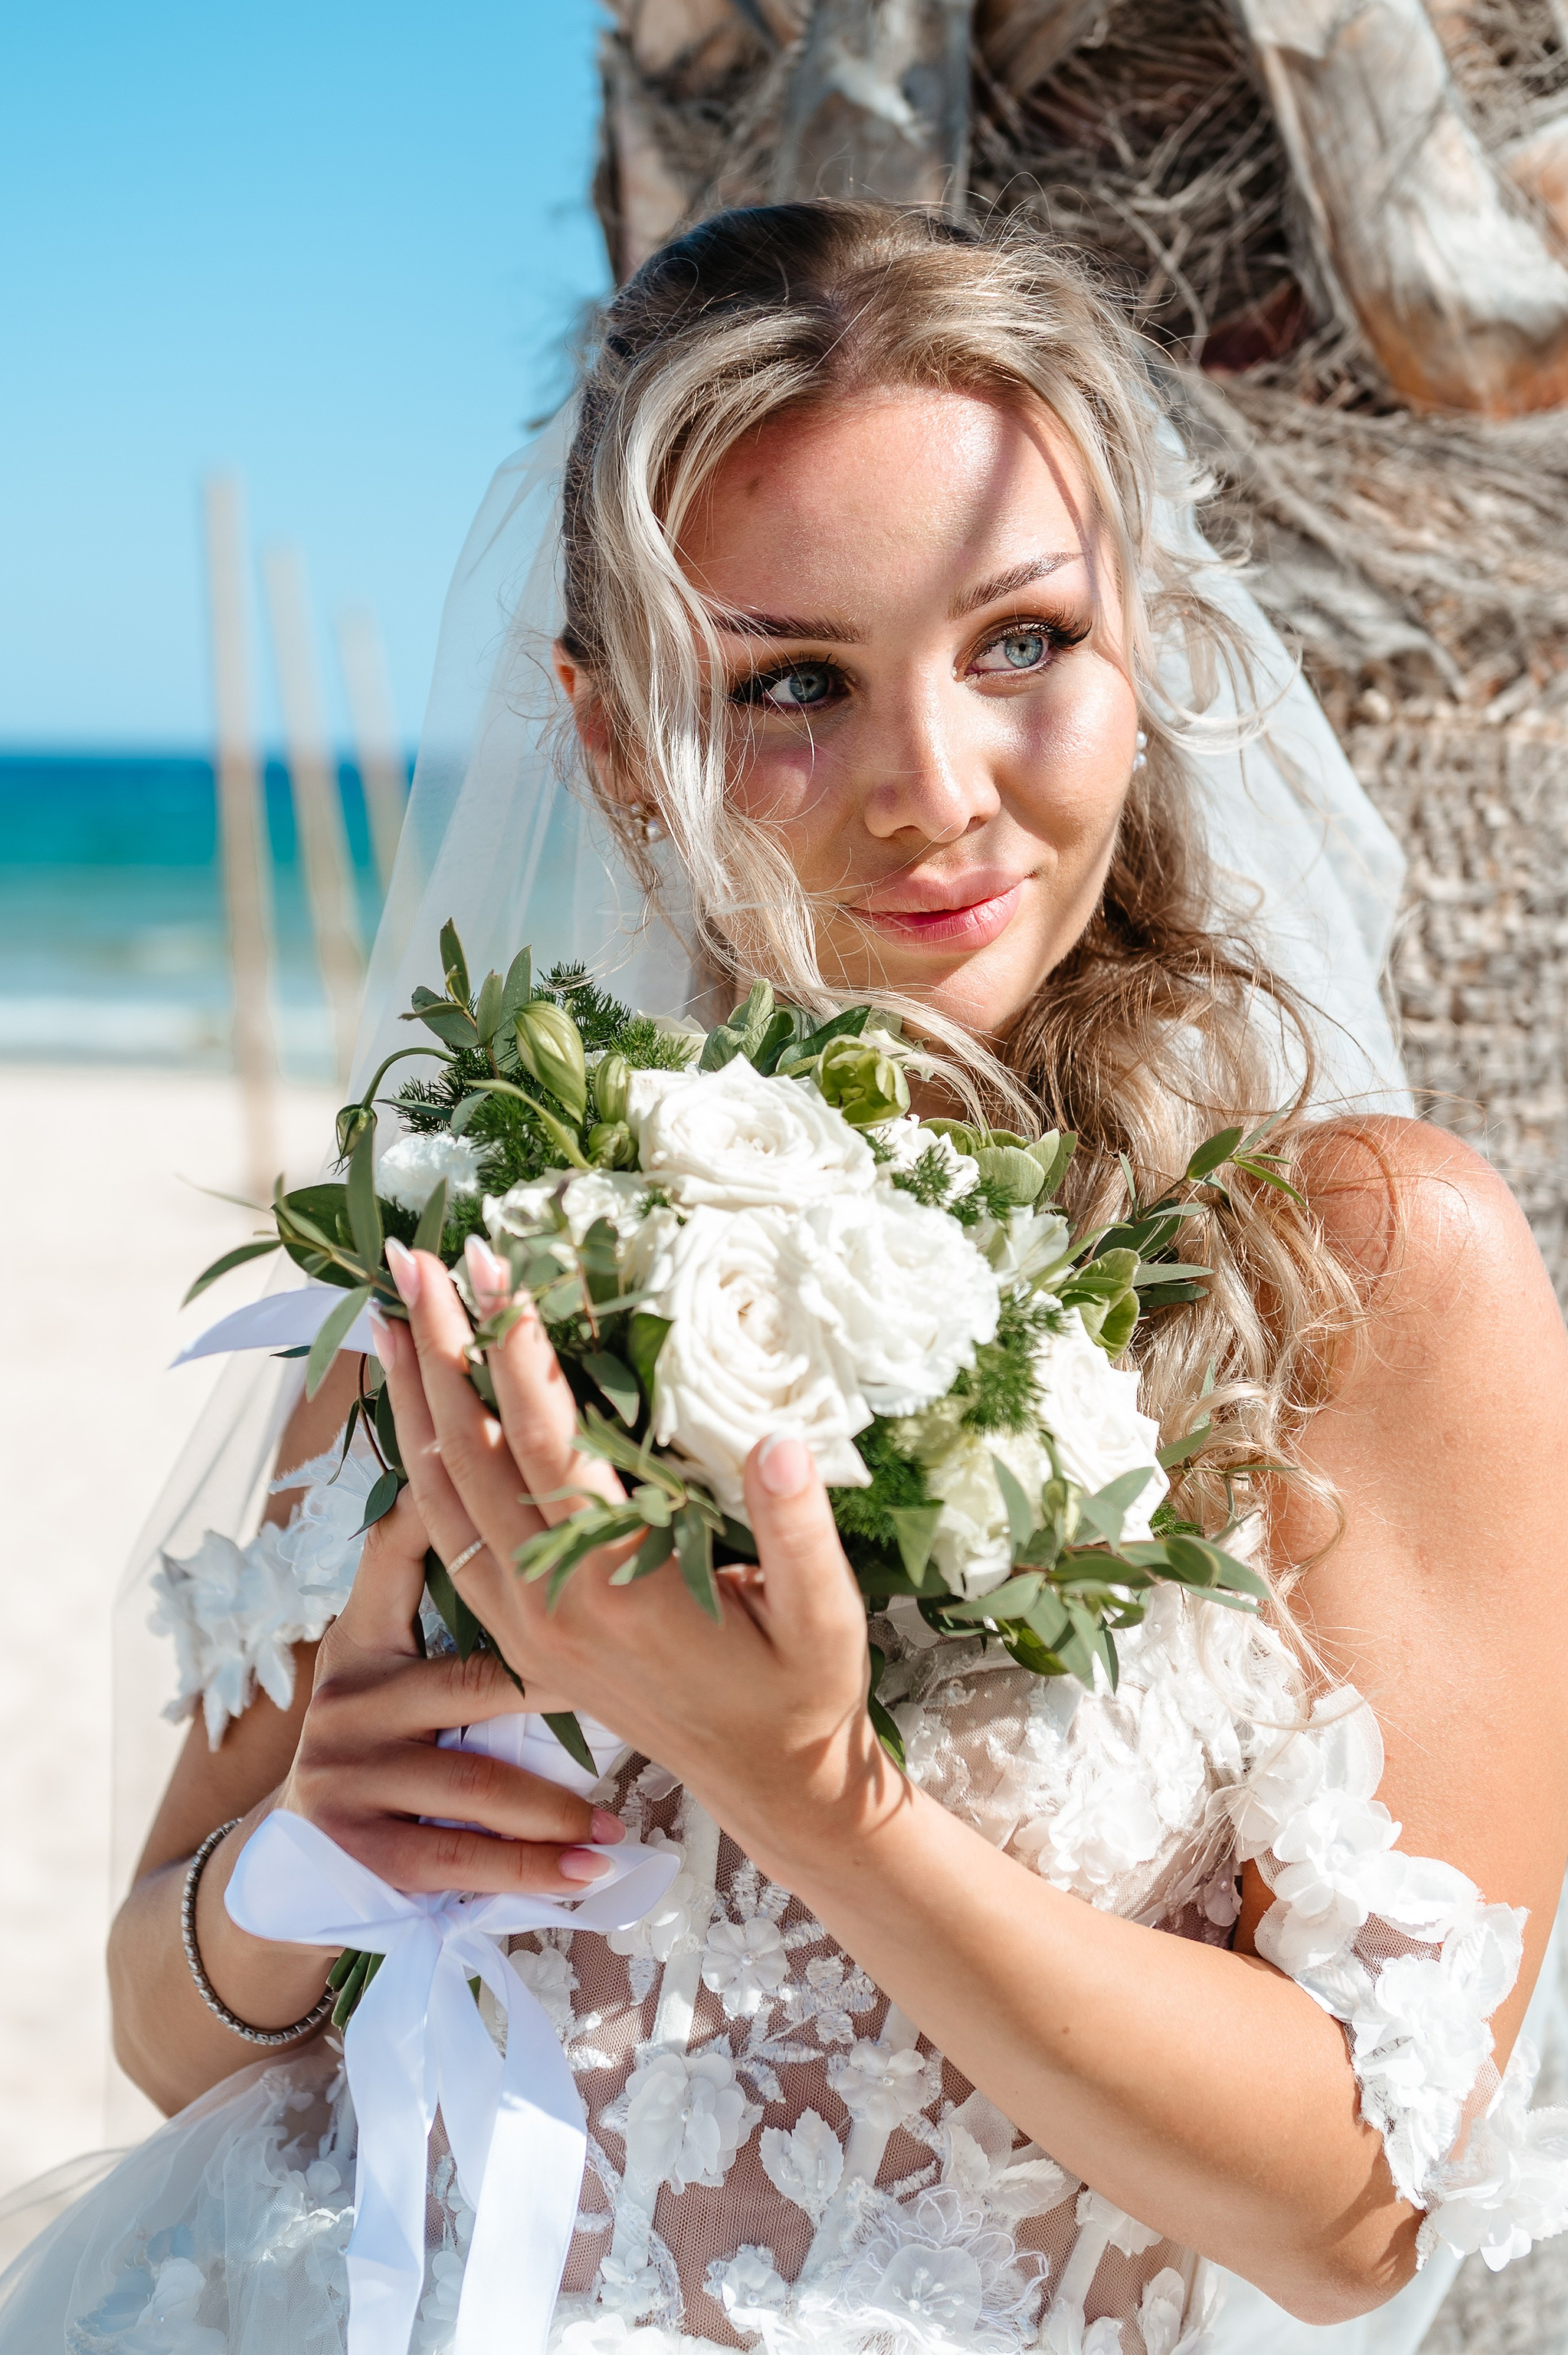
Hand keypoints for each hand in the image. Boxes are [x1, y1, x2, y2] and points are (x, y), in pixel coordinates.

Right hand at [275, 1482, 624, 1897]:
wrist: (297, 1866)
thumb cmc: (386, 1746)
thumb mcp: (396, 1671)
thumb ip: (458, 1614)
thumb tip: (555, 1545)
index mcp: (363, 1634)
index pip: (397, 1549)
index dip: (446, 1506)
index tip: (514, 1460)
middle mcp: (347, 1693)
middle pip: (477, 1680)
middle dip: (568, 1689)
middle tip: (647, 1689)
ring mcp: (346, 1770)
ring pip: (477, 1780)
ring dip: (560, 1808)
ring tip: (621, 1824)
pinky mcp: (356, 1844)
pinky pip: (458, 1857)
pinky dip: (531, 1871)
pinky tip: (587, 1874)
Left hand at [373, 1239, 893, 1880]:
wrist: (769, 1784)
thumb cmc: (803, 1691)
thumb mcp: (828, 1618)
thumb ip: (800, 1530)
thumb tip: (780, 1442)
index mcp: (618, 1587)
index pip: (546, 1445)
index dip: (514, 1351)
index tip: (488, 1268)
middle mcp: (550, 1603)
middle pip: (470, 1455)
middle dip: (439, 1349)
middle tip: (413, 1257)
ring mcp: (524, 1621)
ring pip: (439, 1495)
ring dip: (412, 1401)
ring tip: (390, 1314)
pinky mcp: (520, 1633)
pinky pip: (447, 1535)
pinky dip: (419, 1465)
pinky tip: (416, 1415)